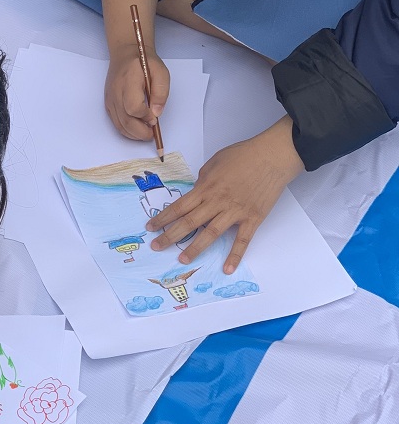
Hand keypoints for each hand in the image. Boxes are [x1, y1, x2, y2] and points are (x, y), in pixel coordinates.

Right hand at [105, 43, 169, 140]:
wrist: (126, 54)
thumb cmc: (144, 62)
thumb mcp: (160, 71)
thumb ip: (161, 92)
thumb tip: (156, 113)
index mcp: (128, 81)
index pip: (133, 107)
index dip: (145, 117)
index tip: (155, 118)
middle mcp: (115, 92)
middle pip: (125, 120)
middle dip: (140, 132)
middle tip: (152, 134)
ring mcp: (110, 99)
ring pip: (119, 125)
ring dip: (133, 134)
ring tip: (146, 133)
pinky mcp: (109, 104)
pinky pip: (116, 122)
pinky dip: (127, 130)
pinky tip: (137, 129)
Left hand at [146, 117, 304, 272]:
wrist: (272, 156)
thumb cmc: (243, 155)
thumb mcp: (214, 162)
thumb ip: (203, 180)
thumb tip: (196, 194)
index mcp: (206, 187)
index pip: (179, 206)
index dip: (164, 218)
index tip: (151, 227)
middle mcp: (217, 201)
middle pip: (189, 222)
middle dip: (170, 235)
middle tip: (156, 246)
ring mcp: (235, 211)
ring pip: (211, 233)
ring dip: (195, 248)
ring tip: (182, 259)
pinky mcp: (252, 218)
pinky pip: (242, 240)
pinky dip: (235, 255)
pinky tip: (227, 268)